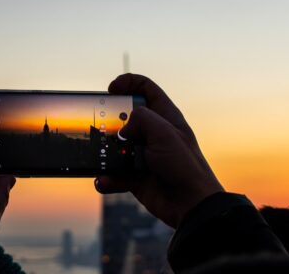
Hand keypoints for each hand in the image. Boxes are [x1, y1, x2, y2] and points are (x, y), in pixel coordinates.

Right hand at [95, 74, 223, 227]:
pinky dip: (107, 177)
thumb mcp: (164, 132)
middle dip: (109, 120)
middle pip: (125, 117)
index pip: (146, 89)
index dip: (128, 83)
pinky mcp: (135, 176)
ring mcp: (143, 155)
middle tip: (99, 124)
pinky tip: (104, 180)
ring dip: (104, 152)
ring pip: (115, 146)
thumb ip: (141, 119)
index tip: (111, 89)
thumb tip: (123, 130)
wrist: (190, 205)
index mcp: (165, 117)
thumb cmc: (184, 166)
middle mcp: (153, 134)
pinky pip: (114, 173)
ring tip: (98, 155)